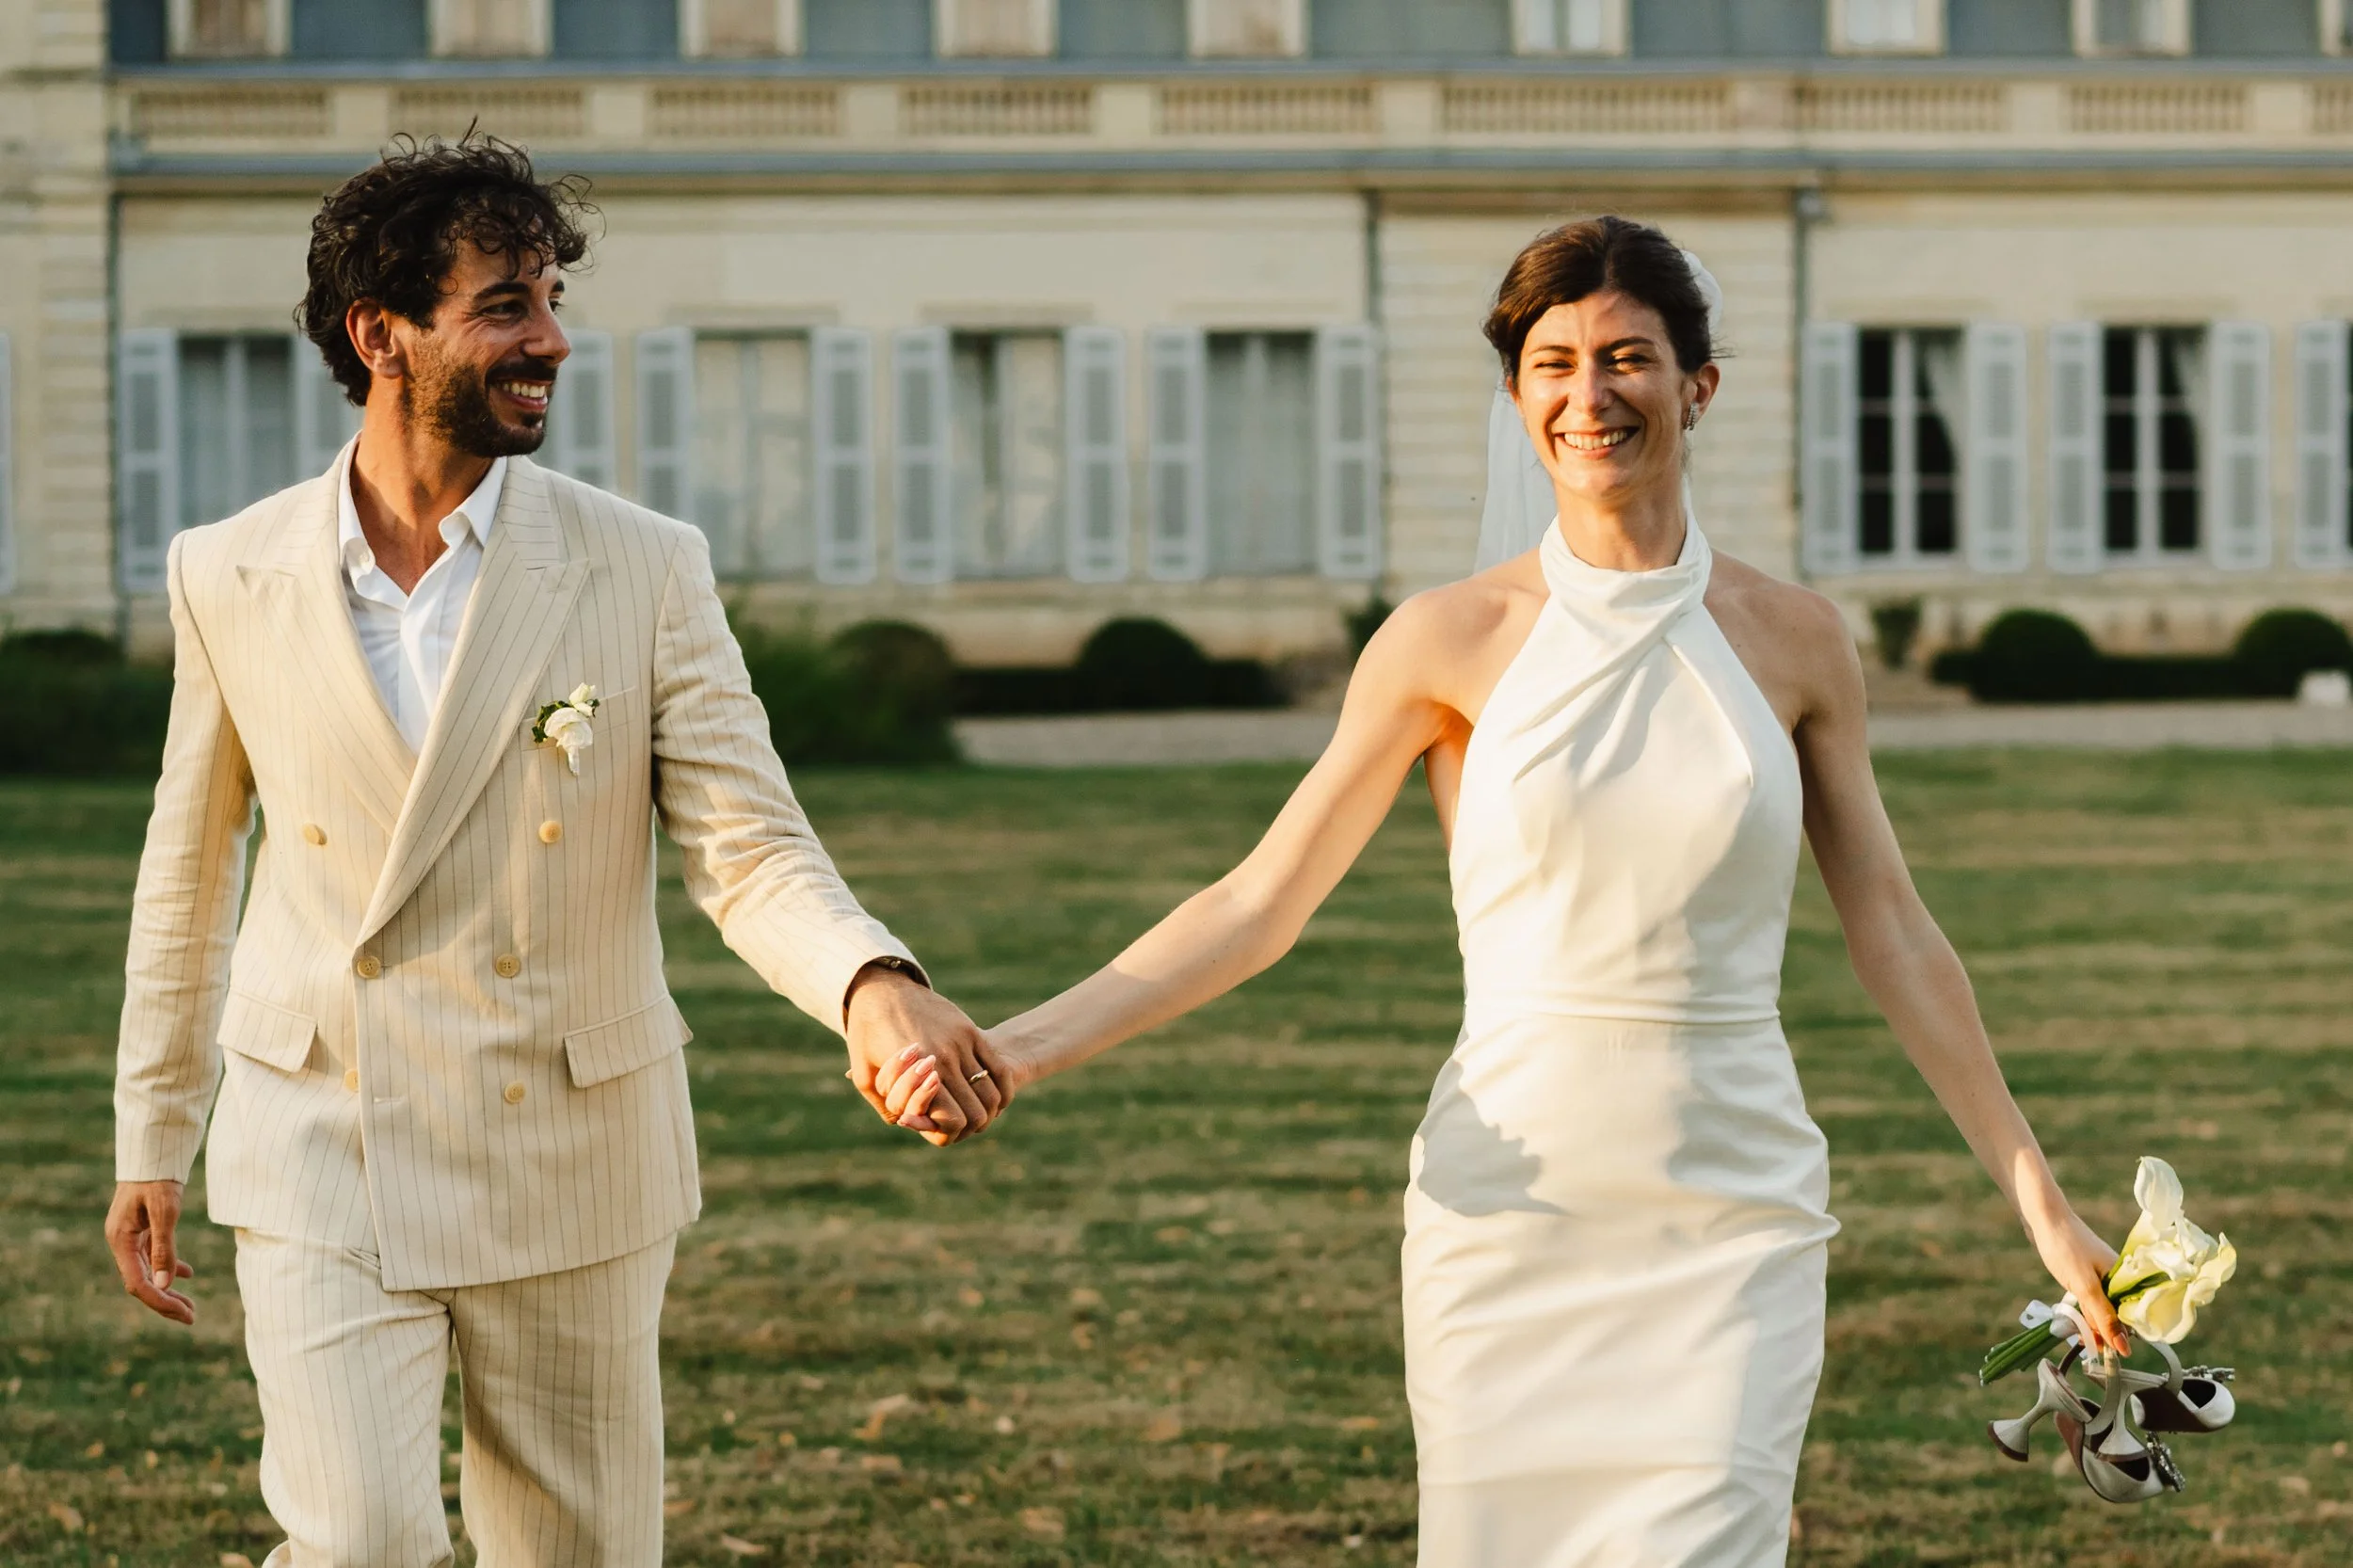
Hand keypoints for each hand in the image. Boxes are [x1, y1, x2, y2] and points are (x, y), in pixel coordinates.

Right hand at [106, 1180, 195, 1324]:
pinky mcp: (140, 1230)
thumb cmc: (158, 1180)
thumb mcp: (165, 1212)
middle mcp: (121, 1243)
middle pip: (142, 1282)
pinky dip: (169, 1267)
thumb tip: (167, 1283)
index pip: (138, 1283)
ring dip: (168, 1288)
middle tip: (192, 1317)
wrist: (153, 1154)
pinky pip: (152, 1257)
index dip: (161, 1301)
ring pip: (148, 1272)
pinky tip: (186, 1275)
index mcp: (120, 1241)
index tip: (185, 1313)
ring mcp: (129, 1237)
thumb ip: (164, 1247)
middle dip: (166, 1301)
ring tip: (190, 1305)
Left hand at [843, 965, 1006, 1145]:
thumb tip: (907, 1123)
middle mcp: (945, 1057)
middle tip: (960, 1127)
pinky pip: (999, 1069)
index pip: (952, 1118)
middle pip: (977, 1112)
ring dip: (988, 1111)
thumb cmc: (868, 1033)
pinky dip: (1002, 1091)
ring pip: (991, 1093)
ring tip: (977, 1116)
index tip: (940, 1129)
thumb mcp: (864, 1074)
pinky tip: (995, 1100)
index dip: (949, 1131)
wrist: (883, 988)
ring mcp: (962, 1042)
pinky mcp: (971, 1031)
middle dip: (971, 1127)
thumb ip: (885, 1105)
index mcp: (918, 1072)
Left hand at [2029, 1206, 2129, 1361]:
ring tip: (2079, 1337)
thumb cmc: (2066, 1248)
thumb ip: (2103, 1317)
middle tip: (2087, 1344)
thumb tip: (2123, 1348)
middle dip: (2104, 1331)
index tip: (2109, 1351)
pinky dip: (2083, 1311)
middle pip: (2117, 1314)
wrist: (2043, 1217)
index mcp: (2124, 1278)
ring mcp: (2100, 1275)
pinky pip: (2089, 1298)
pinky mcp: (2084, 1274)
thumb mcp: (2085, 1287)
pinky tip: (2074, 1322)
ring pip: (2101, 1307)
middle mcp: (2116, 1277)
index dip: (2122, 1335)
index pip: (2132, 1316)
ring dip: (2091, 1323)